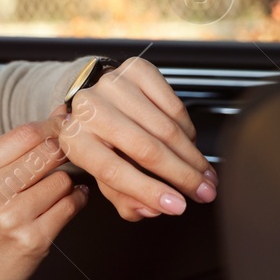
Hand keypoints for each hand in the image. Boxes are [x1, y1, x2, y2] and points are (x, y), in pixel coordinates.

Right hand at [0, 120, 90, 279]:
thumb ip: (14, 154)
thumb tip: (60, 116)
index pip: (26, 133)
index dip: (53, 127)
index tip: (65, 129)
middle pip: (48, 152)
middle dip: (66, 153)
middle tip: (72, 157)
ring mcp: (12, 217)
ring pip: (62, 180)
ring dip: (69, 183)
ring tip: (61, 190)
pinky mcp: (33, 239)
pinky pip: (70, 205)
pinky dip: (77, 200)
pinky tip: (72, 201)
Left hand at [49, 57, 216, 221]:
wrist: (96, 97)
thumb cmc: (100, 140)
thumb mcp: (102, 175)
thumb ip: (123, 197)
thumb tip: (152, 209)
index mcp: (74, 139)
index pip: (113, 171)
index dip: (149, 191)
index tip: (178, 206)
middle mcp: (89, 108)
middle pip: (145, 149)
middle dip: (182, 176)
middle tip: (204, 192)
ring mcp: (113, 85)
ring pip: (165, 128)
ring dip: (192, 156)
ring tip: (205, 174)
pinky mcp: (136, 70)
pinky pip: (174, 106)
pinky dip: (189, 131)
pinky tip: (191, 145)